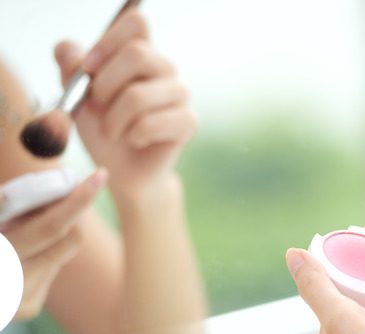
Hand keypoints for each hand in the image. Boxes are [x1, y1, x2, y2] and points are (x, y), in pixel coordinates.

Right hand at [0, 169, 106, 319]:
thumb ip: (8, 205)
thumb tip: (57, 185)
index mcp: (3, 253)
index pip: (52, 226)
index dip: (78, 200)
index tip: (100, 176)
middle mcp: (11, 280)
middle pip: (70, 237)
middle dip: (72, 210)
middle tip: (64, 189)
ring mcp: (22, 300)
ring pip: (64, 250)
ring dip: (53, 232)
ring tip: (22, 225)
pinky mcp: (29, 308)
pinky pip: (52, 268)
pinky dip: (43, 253)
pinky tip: (19, 252)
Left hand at [55, 10, 195, 206]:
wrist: (124, 172)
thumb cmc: (105, 131)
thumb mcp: (79, 99)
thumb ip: (72, 72)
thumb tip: (69, 50)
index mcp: (141, 54)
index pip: (137, 22)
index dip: (108, 41)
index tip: (89, 68)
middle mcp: (165, 69)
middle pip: (138, 54)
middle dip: (105, 85)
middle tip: (95, 106)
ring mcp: (180, 94)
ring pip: (138, 95)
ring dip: (114, 119)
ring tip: (113, 132)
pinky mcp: (188, 122)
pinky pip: (150, 124)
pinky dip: (132, 137)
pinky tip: (135, 142)